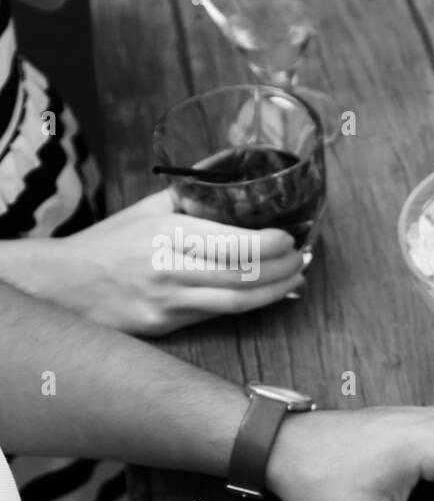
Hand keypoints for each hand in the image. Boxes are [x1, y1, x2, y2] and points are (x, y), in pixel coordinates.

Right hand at [43, 191, 307, 335]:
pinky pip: (219, 316)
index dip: (269, 244)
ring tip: (297, 278)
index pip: (231, 243)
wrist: (65, 284)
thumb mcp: (148, 209)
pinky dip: (251, 305)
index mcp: (166, 233)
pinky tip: (270, 295)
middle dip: (283, 268)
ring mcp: (168, 302)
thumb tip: (235, 174)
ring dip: (276, 291)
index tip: (288, 238)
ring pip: (237, 303)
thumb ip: (191, 195)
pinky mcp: (168, 326)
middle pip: (242, 275)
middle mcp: (169, 269)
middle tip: (302, 258)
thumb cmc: (112, 242)